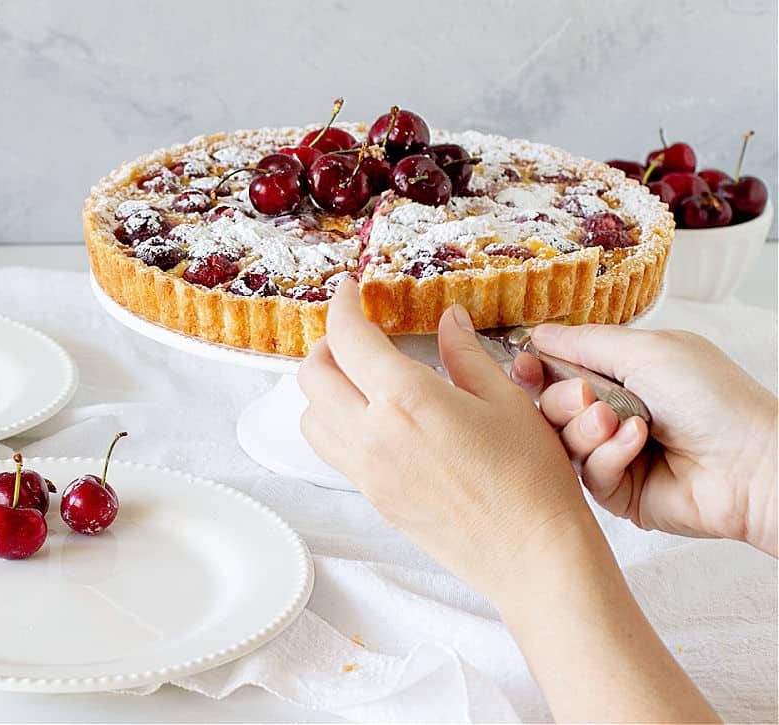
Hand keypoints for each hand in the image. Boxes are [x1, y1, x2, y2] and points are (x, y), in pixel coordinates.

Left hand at [297, 278, 595, 602]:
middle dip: (327, 344)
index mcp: (404, 400)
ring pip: (311, 416)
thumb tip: (449, 319)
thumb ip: (465, 354)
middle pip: (312, 375)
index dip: (342, 305)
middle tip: (358, 335)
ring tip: (361, 377)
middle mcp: (371, 435)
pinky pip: (332, 451)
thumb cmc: (531, 480)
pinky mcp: (373, 497)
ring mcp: (367, 471)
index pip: (347, 338)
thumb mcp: (506, 400)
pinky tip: (375, 418)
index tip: (350, 290)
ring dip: (324, 388)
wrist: (534, 557)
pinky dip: (335, 423)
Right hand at [512, 324, 776, 555]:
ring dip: (586, 427)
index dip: (536, 368)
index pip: (559, 369)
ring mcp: (614, 454)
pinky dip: (609, 454)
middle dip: (561, 398)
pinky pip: (587, 473)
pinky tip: (639, 444)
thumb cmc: (712, 398)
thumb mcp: (646, 350)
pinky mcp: (618, 492)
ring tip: (617, 421)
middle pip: (550, 406)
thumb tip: (538, 333)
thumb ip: (586, 342)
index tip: (524, 363)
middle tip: (585, 396)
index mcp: (621, 375)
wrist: (750, 462)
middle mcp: (612, 414)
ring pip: (563, 441)